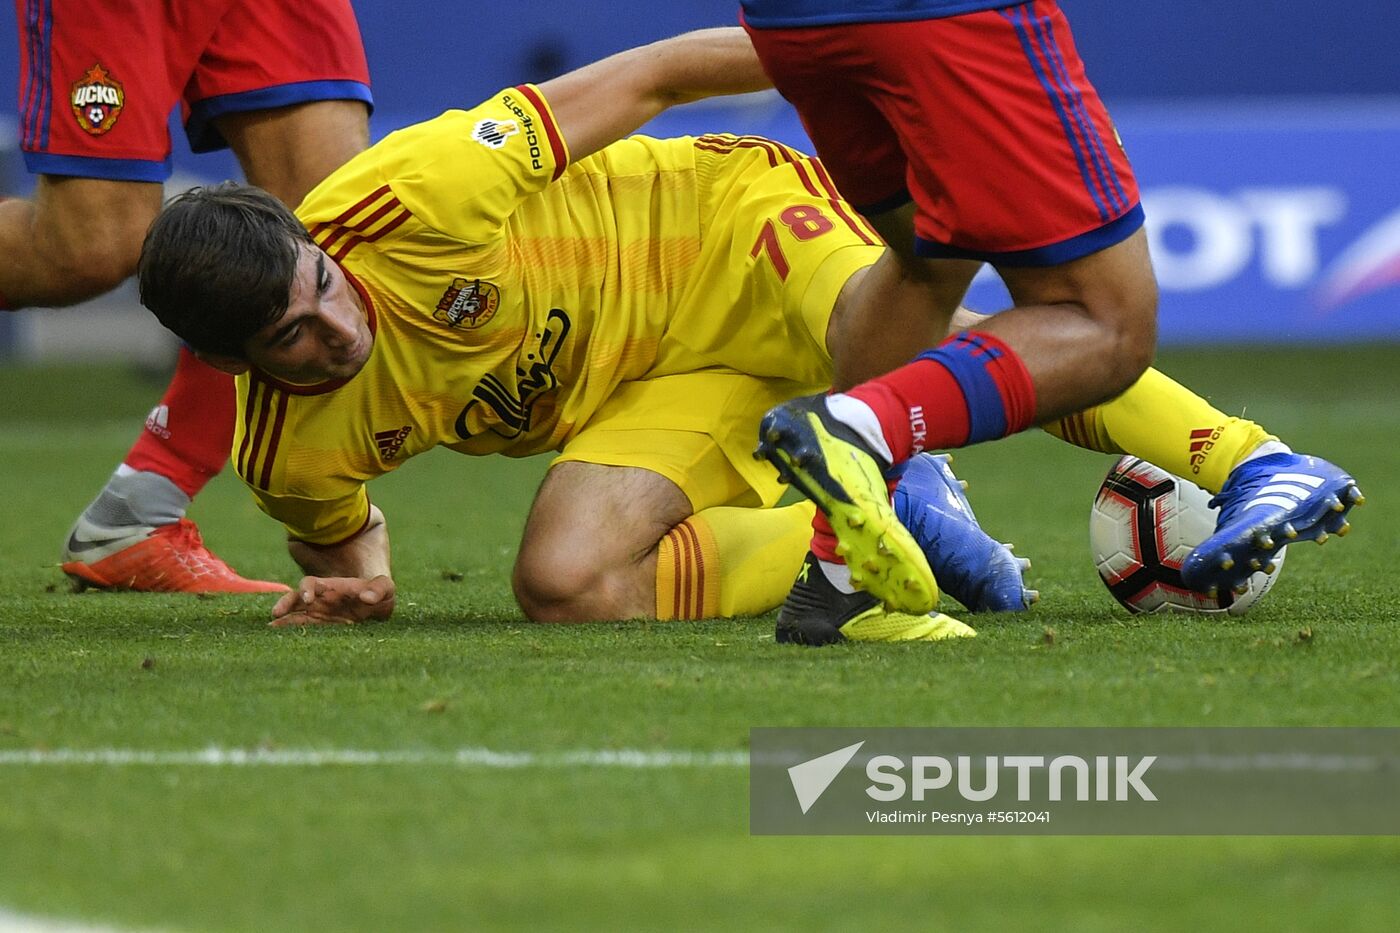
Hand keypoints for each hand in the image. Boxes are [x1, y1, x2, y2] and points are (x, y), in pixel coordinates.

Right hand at [270, 575, 395, 626]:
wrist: (379, 609)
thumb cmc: (380, 595)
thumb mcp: (385, 588)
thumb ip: (379, 589)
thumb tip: (366, 598)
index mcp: (332, 587)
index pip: (312, 584)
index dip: (307, 589)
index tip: (307, 599)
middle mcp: (319, 599)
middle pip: (296, 599)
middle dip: (285, 605)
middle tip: (276, 615)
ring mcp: (317, 614)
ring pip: (294, 616)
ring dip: (283, 622)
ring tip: (271, 630)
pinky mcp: (318, 629)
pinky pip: (301, 630)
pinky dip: (291, 635)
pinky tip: (281, 642)